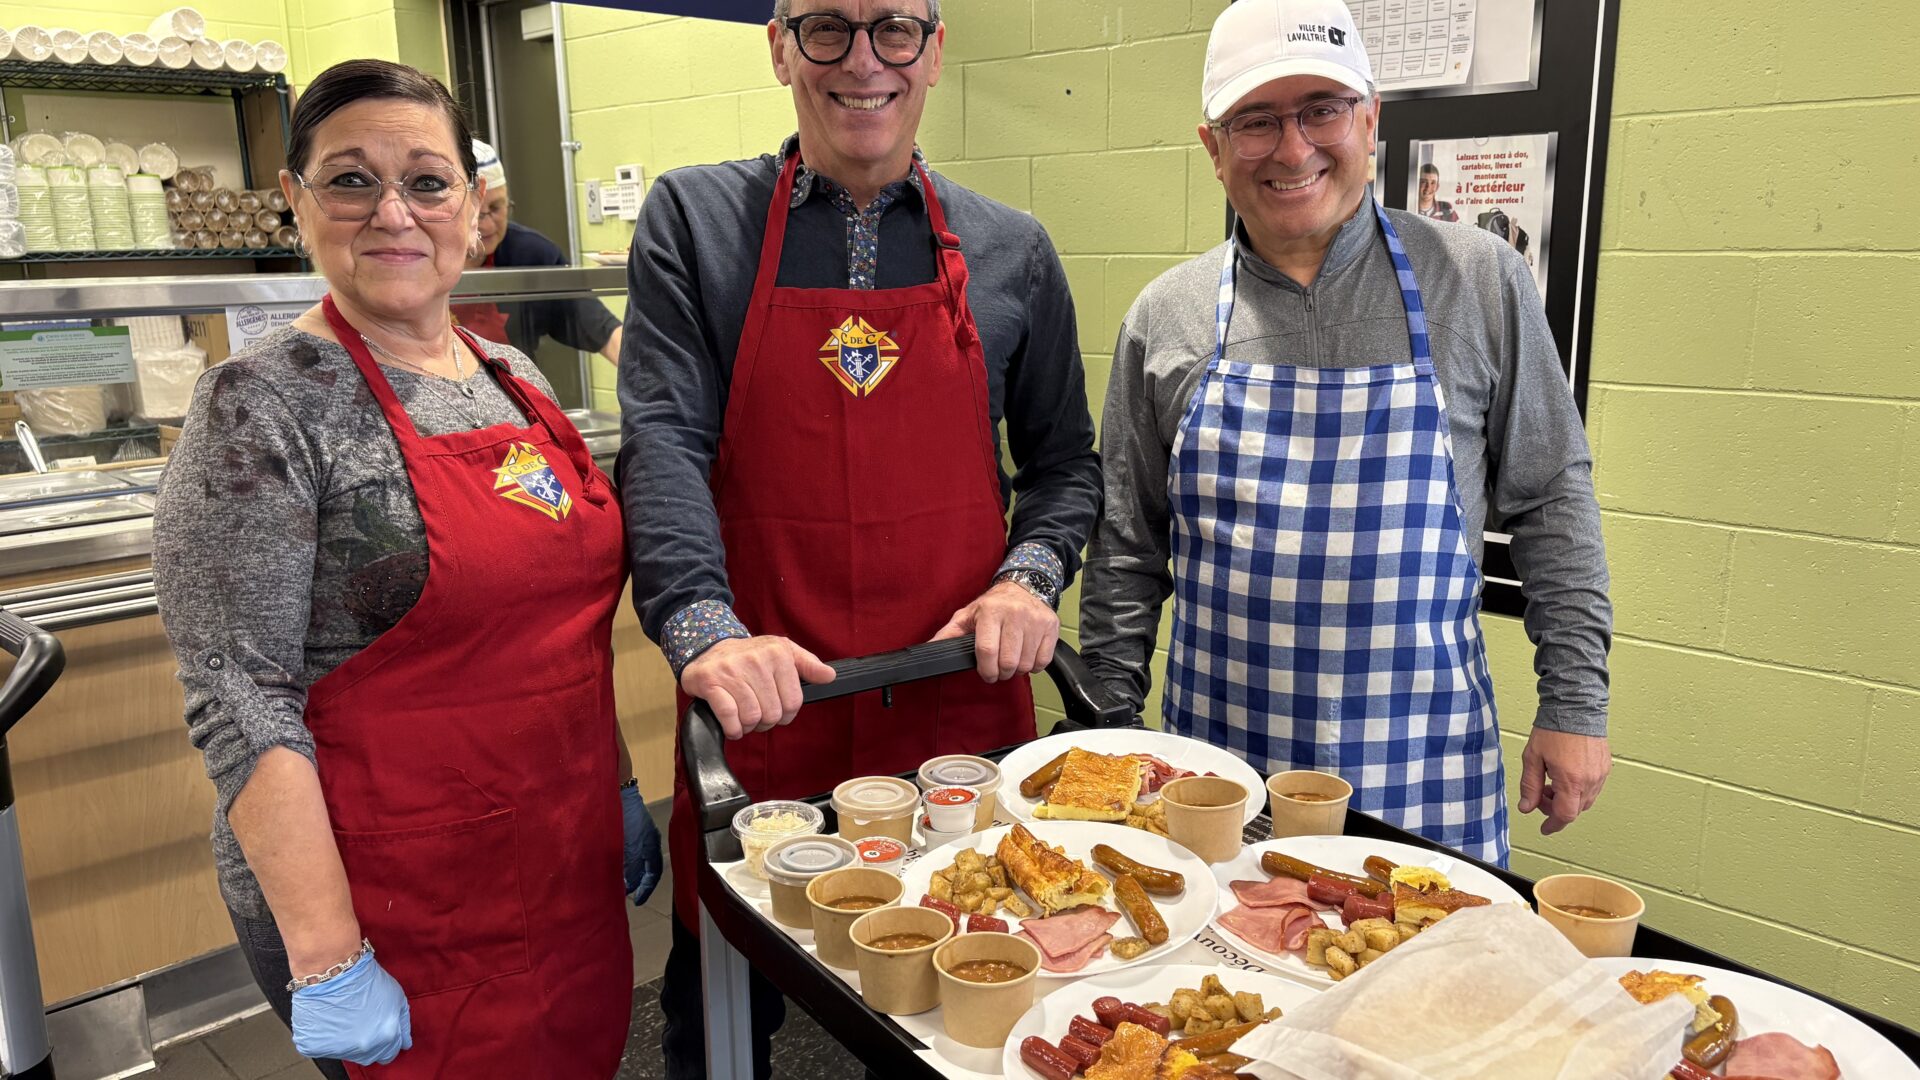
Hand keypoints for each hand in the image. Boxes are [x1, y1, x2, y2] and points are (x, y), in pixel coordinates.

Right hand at [289, 953, 410, 1065]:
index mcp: (387, 1036)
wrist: (334, 971)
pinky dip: (322, 1037)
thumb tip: (405, 1044)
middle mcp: (364, 1047)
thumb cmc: (365, 978)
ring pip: (346, 1053)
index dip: (386, 1042)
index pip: (390, 1053)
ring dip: (346, 1040)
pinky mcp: (314, 1046)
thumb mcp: (397, 997)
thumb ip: (403, 1023)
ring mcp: (338, 1048)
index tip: (379, 1032)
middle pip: (369, 1057)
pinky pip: (320, 1047)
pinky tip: (326, 1019)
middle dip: (368, 1044)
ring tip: (343, 1016)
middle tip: (361, 1023)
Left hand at [621, 783, 662, 905]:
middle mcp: (644, 841)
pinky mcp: (620, 828)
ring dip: (621, 872)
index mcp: (652, 845)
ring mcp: (632, 834)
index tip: (637, 901)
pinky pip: (619, 851)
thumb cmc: (627, 817)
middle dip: (632, 882)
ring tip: (609, 883)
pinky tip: (603, 866)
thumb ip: (631, 867)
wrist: (615, 788)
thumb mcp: (631, 846)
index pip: (653, 873)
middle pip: (640, 867)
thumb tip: (628, 886)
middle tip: (620, 894)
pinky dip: (614, 861)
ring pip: (628, 860)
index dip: (646, 888)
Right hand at [680, 636, 834, 739]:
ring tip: (744, 717)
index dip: (786, 714)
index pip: (793, 702)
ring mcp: (732, 671)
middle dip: (766, 721)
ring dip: (749, 726)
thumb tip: (829, 676)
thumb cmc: (749, 656)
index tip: (777, 709)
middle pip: (773, 713)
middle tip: (758, 713)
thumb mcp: (782, 652)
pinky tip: (733, 726)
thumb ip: (808, 665)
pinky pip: (729, 717)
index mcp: (778, 653)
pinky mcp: (710, 682)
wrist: (709, 649)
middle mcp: (756, 660)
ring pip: (752, 717)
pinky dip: (733, 729)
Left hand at [932, 581, 1059, 682]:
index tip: (987, 675)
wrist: (1025, 586)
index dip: (986, 670)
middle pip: (1008, 661)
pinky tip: (1026, 656)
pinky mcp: (1051, 626)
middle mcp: (1015, 614)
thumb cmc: (993, 605)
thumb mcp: (968, 615)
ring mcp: (1035, 620)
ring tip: (1012, 660)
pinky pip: (1043, 660)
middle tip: (999, 669)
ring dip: (1017, 670)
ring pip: (1026, 664)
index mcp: (991, 611)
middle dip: (1002, 673)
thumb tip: (929, 648)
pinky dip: (1034, 665)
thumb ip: (949, 633)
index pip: (987, 650)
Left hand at [1516, 728, 1611, 835]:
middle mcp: (1590, 780)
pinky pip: (1593, 788)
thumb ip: (1530, 785)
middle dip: (1556, 808)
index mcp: (1571, 780)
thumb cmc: (1553, 729)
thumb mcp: (1533, 758)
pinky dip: (1579, 790)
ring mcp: (1600, 774)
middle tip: (1541, 794)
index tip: (1545, 828)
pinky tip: (1566, 776)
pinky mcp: (1605, 767)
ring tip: (1552, 782)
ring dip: (1568, 799)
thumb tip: (1527, 807)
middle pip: (1575, 809)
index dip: (1553, 824)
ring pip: (1585, 800)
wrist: (1575, 707)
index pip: (1564, 815)